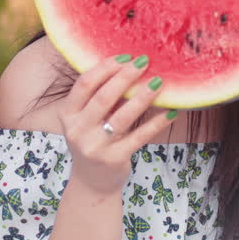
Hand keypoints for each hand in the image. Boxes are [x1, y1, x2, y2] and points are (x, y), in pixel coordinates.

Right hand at [58, 55, 177, 195]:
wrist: (91, 183)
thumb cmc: (93, 140)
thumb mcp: (86, 120)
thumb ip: (99, 97)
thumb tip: (129, 65)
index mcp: (67, 114)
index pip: (84, 84)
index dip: (105, 68)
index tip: (125, 56)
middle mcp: (77, 131)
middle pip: (103, 97)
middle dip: (125, 77)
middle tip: (144, 62)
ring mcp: (95, 147)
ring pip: (122, 117)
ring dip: (142, 97)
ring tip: (159, 82)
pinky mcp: (114, 159)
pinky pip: (140, 137)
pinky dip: (156, 123)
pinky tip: (171, 112)